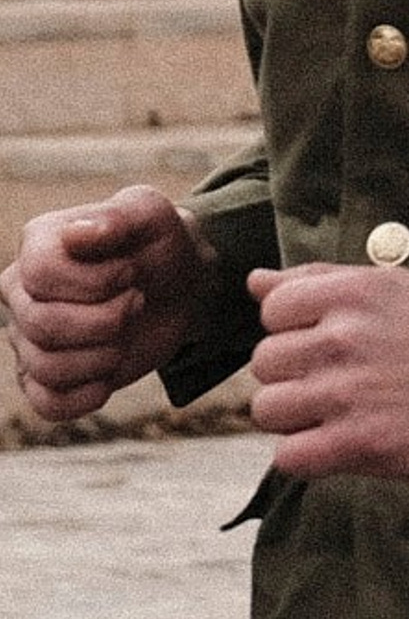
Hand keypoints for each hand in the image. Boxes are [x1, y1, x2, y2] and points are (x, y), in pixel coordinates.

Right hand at [3, 186, 215, 426]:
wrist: (179, 284)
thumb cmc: (159, 242)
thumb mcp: (152, 214)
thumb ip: (119, 215)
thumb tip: (78, 234)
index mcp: (38, 245)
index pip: (40, 273)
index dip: (96, 281)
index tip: (131, 272)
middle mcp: (20, 291)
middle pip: (42, 324)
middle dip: (106, 321)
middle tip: (137, 303)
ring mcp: (28, 336)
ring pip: (44, 366)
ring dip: (102, 357)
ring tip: (125, 336)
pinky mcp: (46, 376)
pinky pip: (46, 403)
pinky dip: (84, 397)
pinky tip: (110, 377)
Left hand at [249, 264, 408, 480]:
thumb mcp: (392, 288)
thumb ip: (318, 281)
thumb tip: (254, 282)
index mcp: (353, 292)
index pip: (271, 310)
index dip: (292, 331)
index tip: (328, 344)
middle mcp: (345, 338)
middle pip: (264, 364)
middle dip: (293, 376)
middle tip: (337, 384)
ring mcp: (350, 393)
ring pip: (267, 410)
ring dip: (295, 419)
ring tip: (336, 416)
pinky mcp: (361, 444)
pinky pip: (289, 457)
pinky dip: (307, 457)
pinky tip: (340, 446)